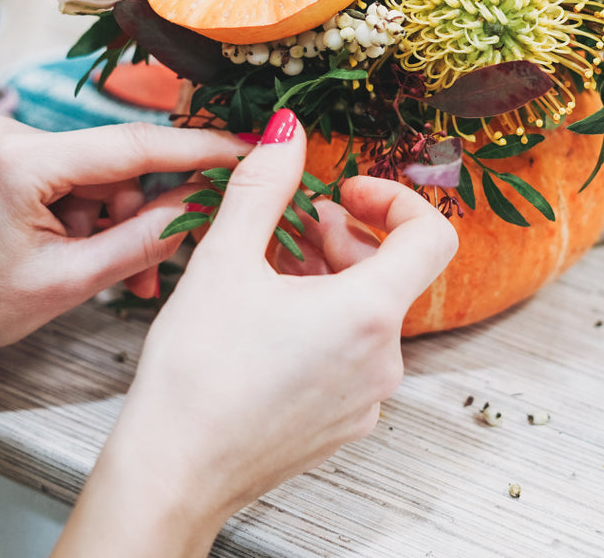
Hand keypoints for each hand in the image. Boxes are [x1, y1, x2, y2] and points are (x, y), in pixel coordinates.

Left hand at [0, 115, 245, 354]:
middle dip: (141, 212)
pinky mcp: (4, 150)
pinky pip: (69, 175)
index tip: (242, 147)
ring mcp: (4, 138)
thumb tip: (199, 208)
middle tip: (156, 267)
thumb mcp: (65, 283)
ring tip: (110, 274)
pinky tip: (83, 251)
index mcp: (21, 162)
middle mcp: (11, 133)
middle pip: (114, 162)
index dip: (195, 148)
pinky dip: (86, 213)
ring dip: (113, 220)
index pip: (130, 144)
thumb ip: (140, 241)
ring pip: (95, 173)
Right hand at [55, 110, 457, 557]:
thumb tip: (289, 130)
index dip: (393, 199)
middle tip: (290, 227)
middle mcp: (382, 361)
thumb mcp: (225, 259)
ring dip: (328, 278)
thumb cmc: (197, 372)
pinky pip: (351, 354)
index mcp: (368, 313)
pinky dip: (322, 321)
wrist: (172, 473)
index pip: (431, 236)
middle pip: (392, 273)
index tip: (344, 193)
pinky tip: (266, 320)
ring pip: (367, 314)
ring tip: (268, 270)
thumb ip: (264, 185)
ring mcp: (366, 398)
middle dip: (345, 236)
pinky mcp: (342, 423)